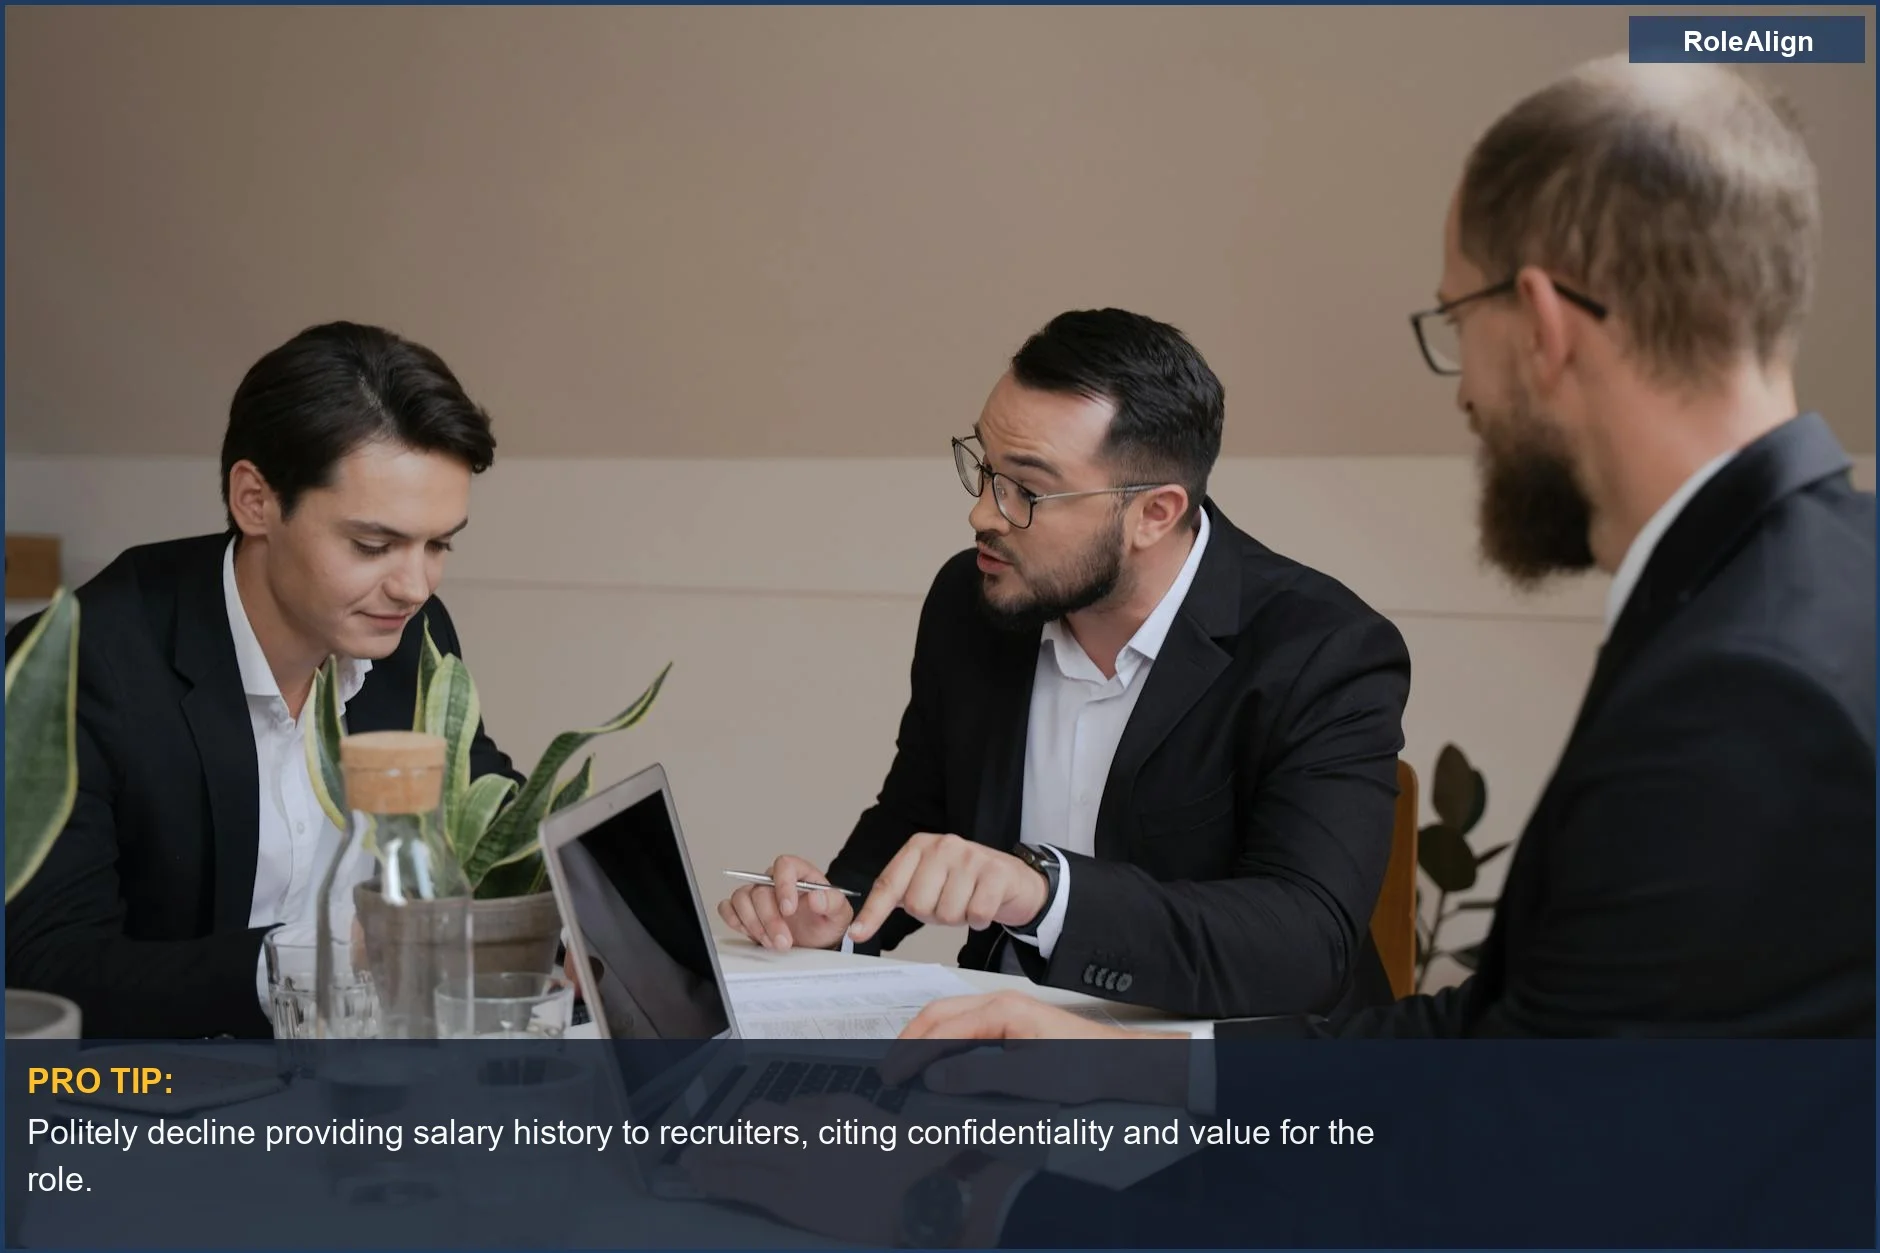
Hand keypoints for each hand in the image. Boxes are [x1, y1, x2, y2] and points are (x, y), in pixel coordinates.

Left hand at [683, 1094, 1029, 1246]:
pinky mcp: (790, 1197)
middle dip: (727, 1138)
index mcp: (833, 1107)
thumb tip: (799, 1112)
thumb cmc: (906, 1164)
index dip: (760, 1126)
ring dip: (711, 1158)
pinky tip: (701, 1182)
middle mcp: (808, 1128)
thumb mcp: (873, 1122)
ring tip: (693, 1163)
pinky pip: (742, 1184)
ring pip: (740, 1153)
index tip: (747, 1133)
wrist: (919, 1198)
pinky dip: (716, 1180)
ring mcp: (795, 1163)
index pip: (785, 1110)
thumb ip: (833, 1114)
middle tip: (702, 1147)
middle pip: (753, 1125)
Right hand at [716, 855, 852, 951]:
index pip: (783, 865)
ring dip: (754, 924)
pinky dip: (736, 922)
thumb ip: (832, 902)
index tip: (789, 910)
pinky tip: (754, 934)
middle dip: (770, 919)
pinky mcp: (744, 910)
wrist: (816, 942)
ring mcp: (757, 894)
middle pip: (761, 890)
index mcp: (799, 873)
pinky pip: (727, 908)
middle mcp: (774, 881)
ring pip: (741, 898)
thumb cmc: (825, 922)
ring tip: (772, 941)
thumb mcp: (839, 914)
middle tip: (784, 941)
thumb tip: (816, 897)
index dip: (783, 885)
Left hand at [847, 834, 1049, 944]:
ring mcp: (971, 857)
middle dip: (932, 915)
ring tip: (967, 902)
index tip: (857, 934)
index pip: (889, 883)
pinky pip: (976, 914)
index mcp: (919, 846)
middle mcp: (943, 846)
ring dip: (958, 918)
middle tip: (948, 902)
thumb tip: (860, 926)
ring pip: (946, 913)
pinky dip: (979, 920)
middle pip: (918, 905)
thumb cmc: (965, 883)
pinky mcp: (996, 872)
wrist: (1014, 880)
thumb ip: (899, 894)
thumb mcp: (928, 879)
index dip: (874, 912)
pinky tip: (984, 906)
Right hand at [885, 991, 1189, 1106]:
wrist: (1120, 1064)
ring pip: (950, 1020)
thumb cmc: (1084, 1064)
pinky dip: (943, 1044)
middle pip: (939, 1015)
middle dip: (910, 1041)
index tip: (893, 1075)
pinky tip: (938, 1065)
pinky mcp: (1010, 1027)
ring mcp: (1004, 1013)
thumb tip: (934, 1077)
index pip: (943, 1028)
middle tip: (889, 1071)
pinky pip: (965, 1030)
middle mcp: (999, 1004)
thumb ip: (978, 1075)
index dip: (913, 1053)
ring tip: (905, 1067)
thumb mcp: (1028, 1076)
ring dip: (924, 1041)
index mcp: (1001, 1009)